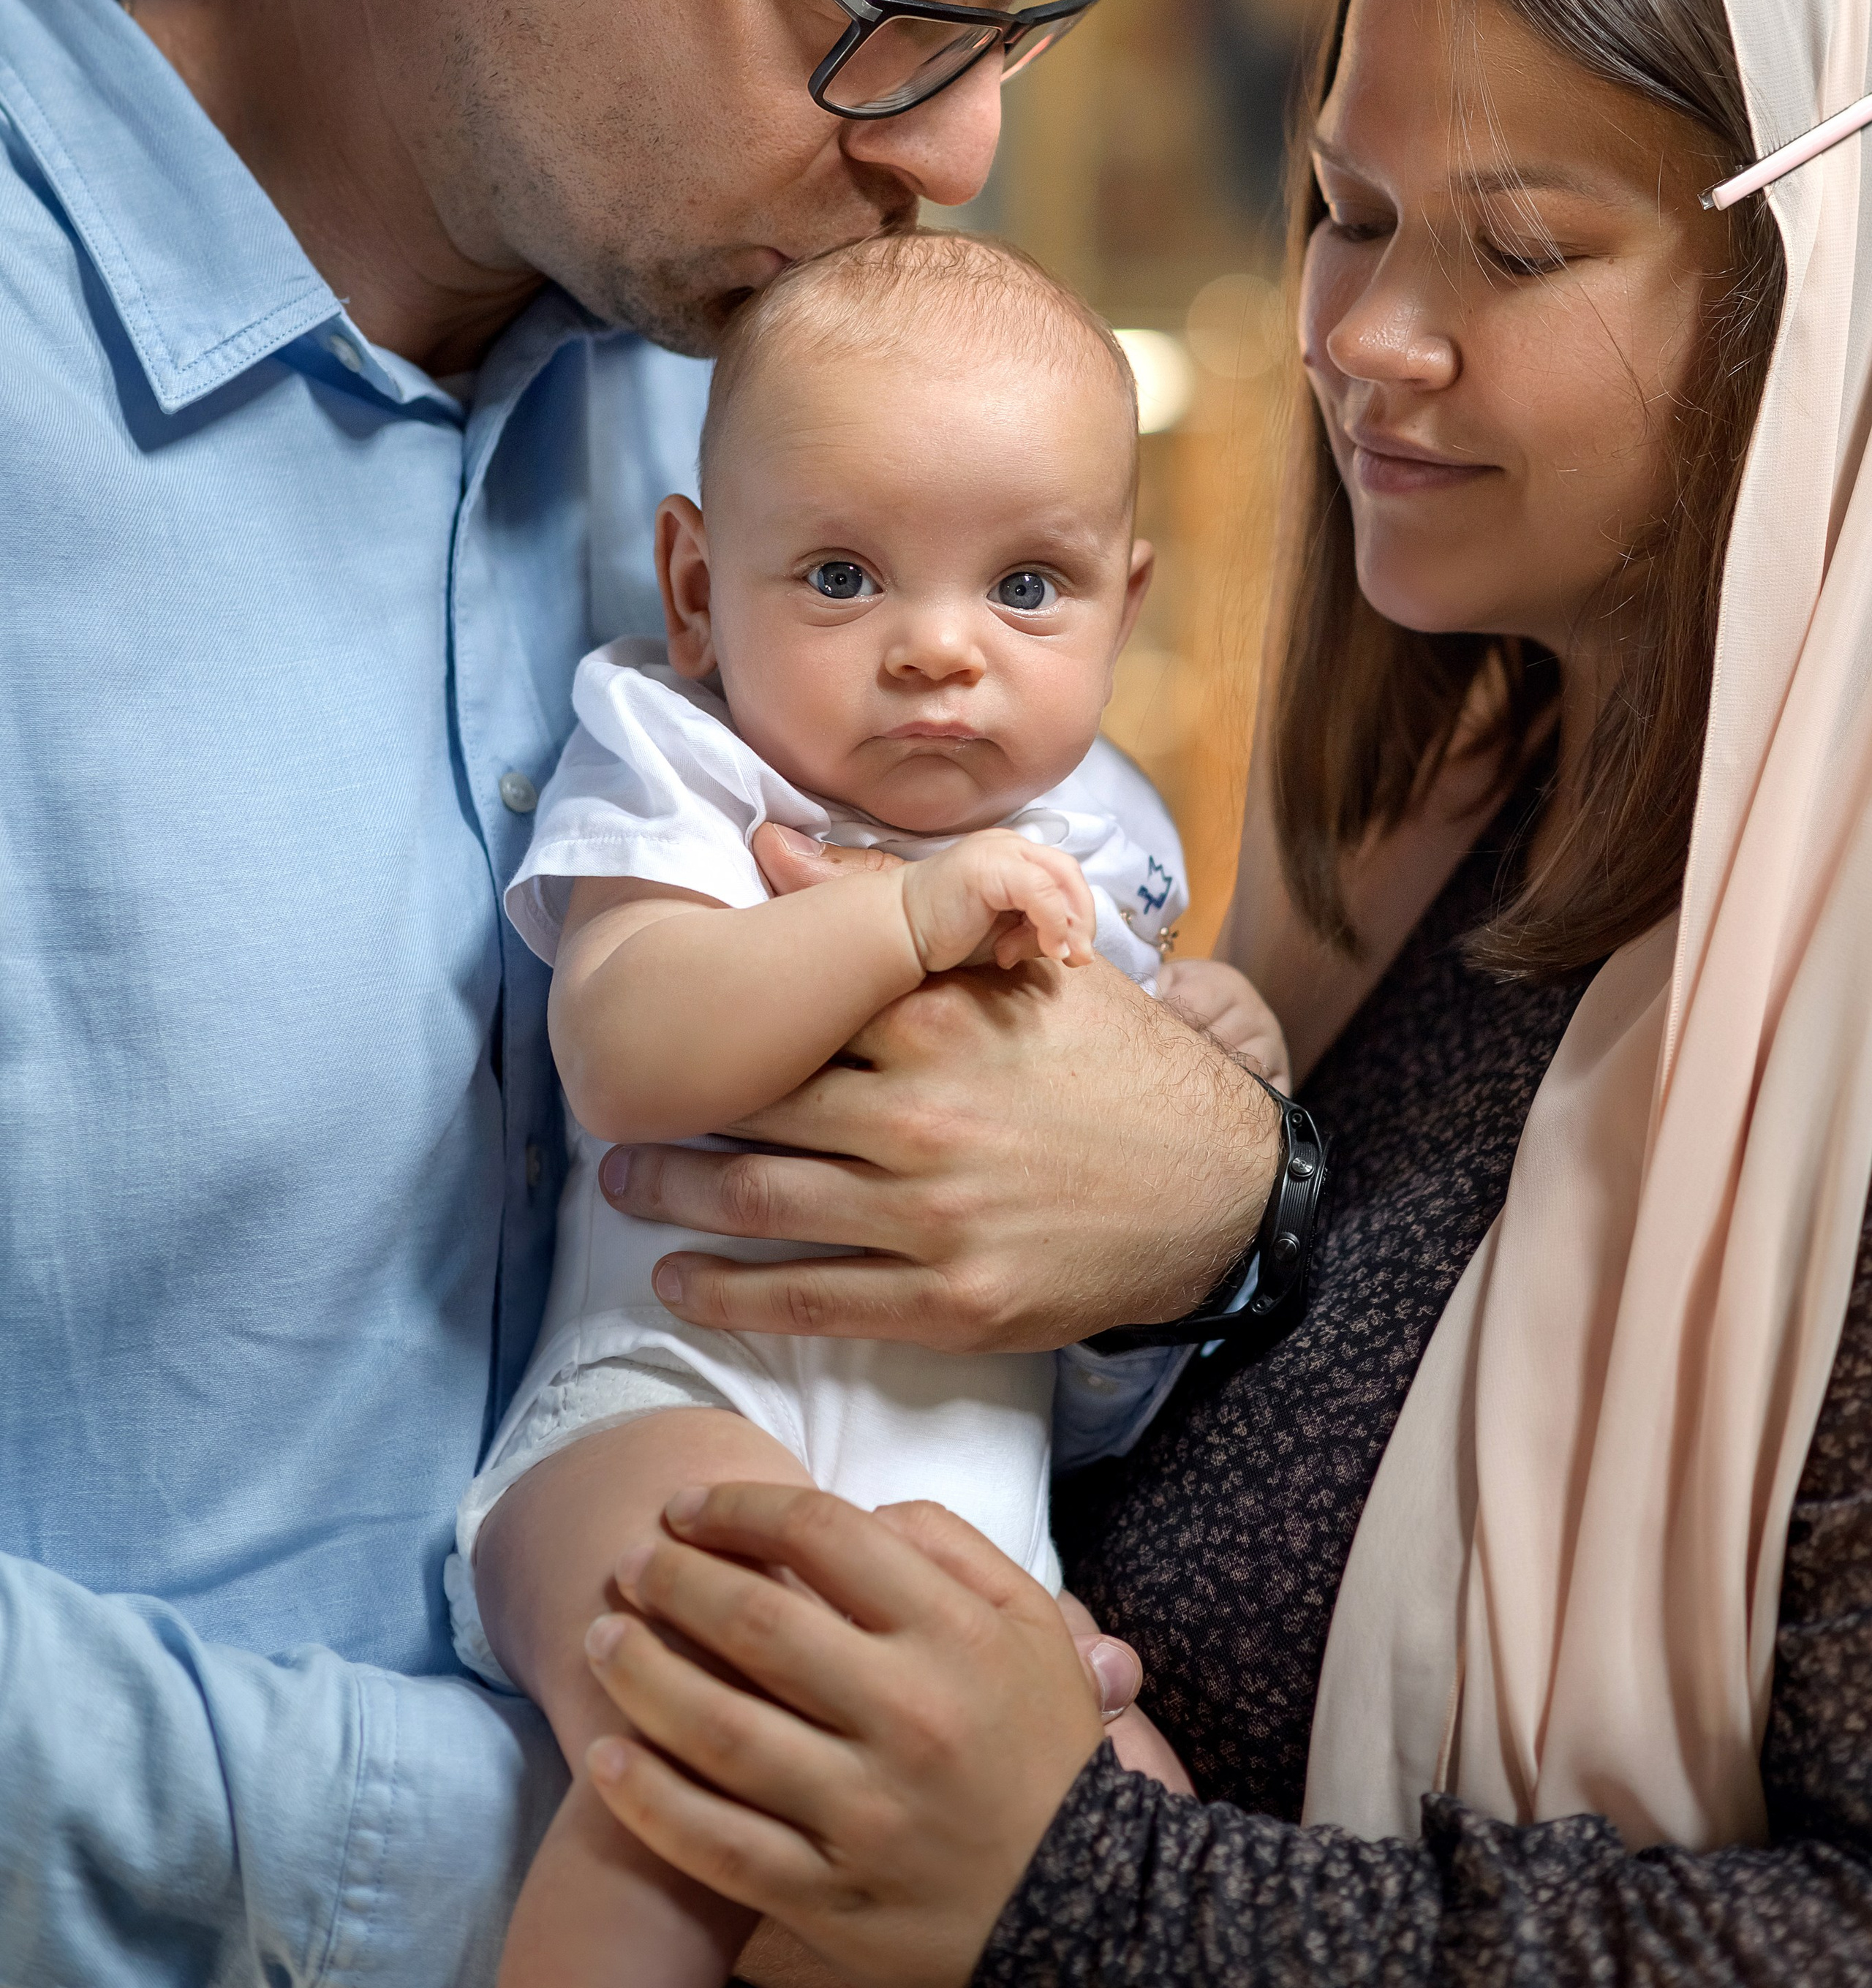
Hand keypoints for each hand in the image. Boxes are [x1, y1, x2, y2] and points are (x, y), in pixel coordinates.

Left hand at [581, 1484, 1103, 1987]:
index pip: (822, 1535)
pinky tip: (608, 1759)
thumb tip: (858, 1510)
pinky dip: (651, 1802)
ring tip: (603, 1639)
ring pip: (721, 1733)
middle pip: (755, 1626)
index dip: (738, 1509)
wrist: (1087, 1904)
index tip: (685, 1507)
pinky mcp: (831, 1898)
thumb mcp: (1031, 1620)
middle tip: (628, 1564)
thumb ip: (949, 1544)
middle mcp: (906, 1717)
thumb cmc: (1040, 1743)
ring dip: (642, 1676)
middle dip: (672, 1581)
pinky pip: (720, 1846)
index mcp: (952, 1635)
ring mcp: (863, 1814)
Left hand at [604, 856, 1282, 1350]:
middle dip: (671, 1113)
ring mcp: (930, 1217)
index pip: (791, 1007)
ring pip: (763, 1207)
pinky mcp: (946, 1302)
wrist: (1222, 1189)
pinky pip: (809, 1301)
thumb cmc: (1122, 1065)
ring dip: (676, 1200)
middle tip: (609, 1108)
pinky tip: (676, 1285)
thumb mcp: (1026, 967)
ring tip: (622, 1186)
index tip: (660, 1014)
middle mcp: (920, 1117)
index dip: (715, 1014)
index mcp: (938, 1021)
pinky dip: (728, 1295)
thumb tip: (773, 844)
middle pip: (755, 1108)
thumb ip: (892, 907)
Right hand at [901, 829, 1095, 972]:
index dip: (1080, 914)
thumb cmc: (945, 935)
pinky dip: (1050, 922)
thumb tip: (1076, 947)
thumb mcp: (1006, 933)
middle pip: (1069, 874)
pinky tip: (1037, 948)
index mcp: (1013, 855)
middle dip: (1081, 919)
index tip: (1077, 955)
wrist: (898, 932)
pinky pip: (1040, 891)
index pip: (1065, 876)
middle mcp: (1009, 845)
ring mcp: (998, 851)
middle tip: (1078, 959)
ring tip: (1045, 954)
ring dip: (1064, 924)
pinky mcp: (989, 866)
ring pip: (1060, 879)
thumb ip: (1038, 929)